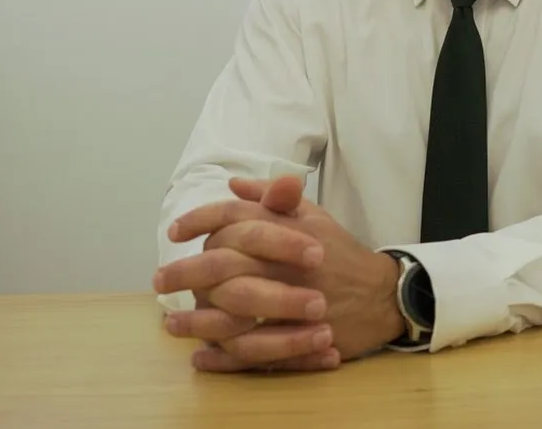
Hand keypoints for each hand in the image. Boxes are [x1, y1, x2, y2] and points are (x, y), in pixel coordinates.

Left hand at [156, 176, 404, 369]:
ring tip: (172, 325)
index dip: (202, 220)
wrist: (382, 295)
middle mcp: (287, 263)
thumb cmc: (341, 254)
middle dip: (186, 272)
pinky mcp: (298, 338)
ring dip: (196, 320)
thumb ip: (275, 200)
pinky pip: (253, 350)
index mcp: (289, 230)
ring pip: (233, 310)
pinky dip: (224, 356)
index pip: (237, 217)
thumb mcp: (314, 217)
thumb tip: (234, 186)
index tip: (176, 232)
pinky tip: (201, 356)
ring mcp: (292, 302)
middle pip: (225, 264)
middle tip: (159, 280)